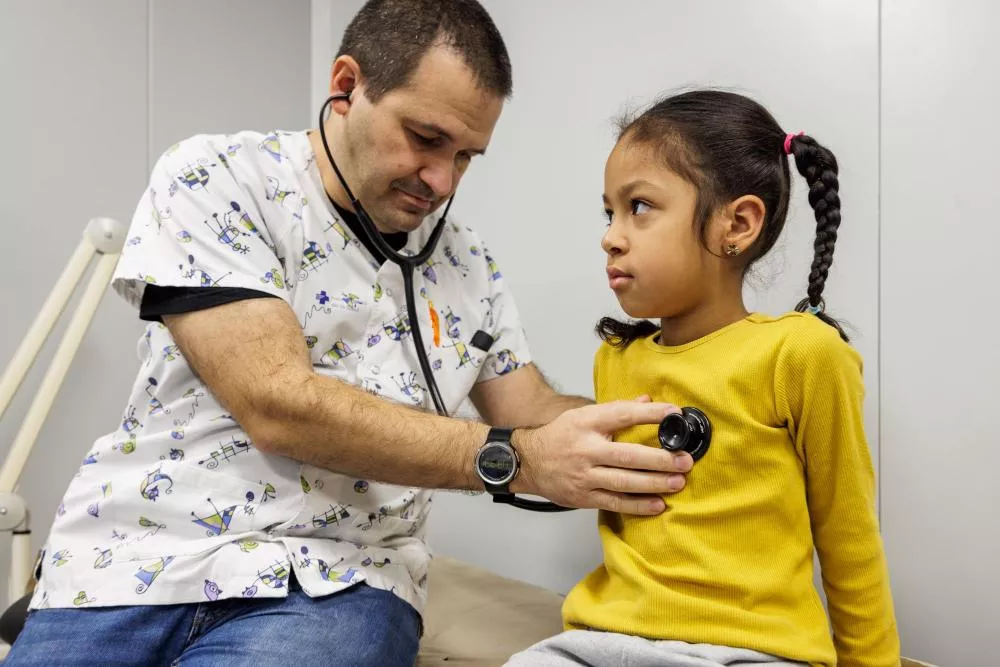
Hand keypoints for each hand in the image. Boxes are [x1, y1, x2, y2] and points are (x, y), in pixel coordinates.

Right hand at [511, 397, 692, 514]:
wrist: (527, 462)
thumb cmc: (558, 436)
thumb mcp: (582, 415)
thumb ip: (615, 410)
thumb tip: (646, 401)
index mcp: (586, 423)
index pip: (622, 415)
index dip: (650, 414)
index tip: (674, 412)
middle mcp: (585, 450)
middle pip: (628, 455)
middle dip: (659, 459)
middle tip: (684, 460)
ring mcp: (584, 476)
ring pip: (624, 482)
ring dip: (654, 483)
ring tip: (677, 482)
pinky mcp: (583, 497)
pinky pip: (614, 503)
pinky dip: (637, 505)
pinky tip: (657, 504)